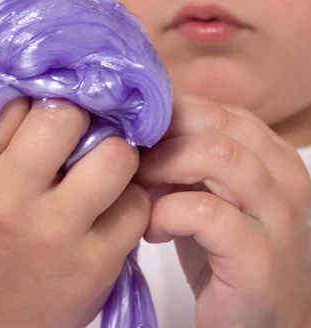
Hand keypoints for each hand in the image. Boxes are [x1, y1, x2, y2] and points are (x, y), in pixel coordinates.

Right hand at [0, 98, 149, 327]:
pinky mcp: (96, 264)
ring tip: (105, 163)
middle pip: (64, 114)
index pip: (11, 99)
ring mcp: (55, 233)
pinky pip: (136, 203)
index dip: (38, 91)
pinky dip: (130, 198)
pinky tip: (113, 205)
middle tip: (82, 124)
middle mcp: (8, 199)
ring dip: (116, 152)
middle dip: (80, 111)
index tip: (51, 96)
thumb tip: (36, 77)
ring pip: (114, 154)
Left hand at [136, 95, 310, 327]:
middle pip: (213, 124)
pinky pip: (205, 212)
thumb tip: (133, 123)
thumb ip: (185, 154)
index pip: (214, 109)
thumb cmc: (223, 249)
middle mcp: (284, 177)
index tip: (133, 135)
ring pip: (215, 155)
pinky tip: (152, 230)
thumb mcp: (206, 188)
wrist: (258, 324)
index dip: (166, 116)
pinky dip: (166, 213)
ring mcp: (278, 216)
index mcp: (272, 153)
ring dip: (162, 166)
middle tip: (130, 161)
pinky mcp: (260, 257)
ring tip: (139, 190)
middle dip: (161, 137)